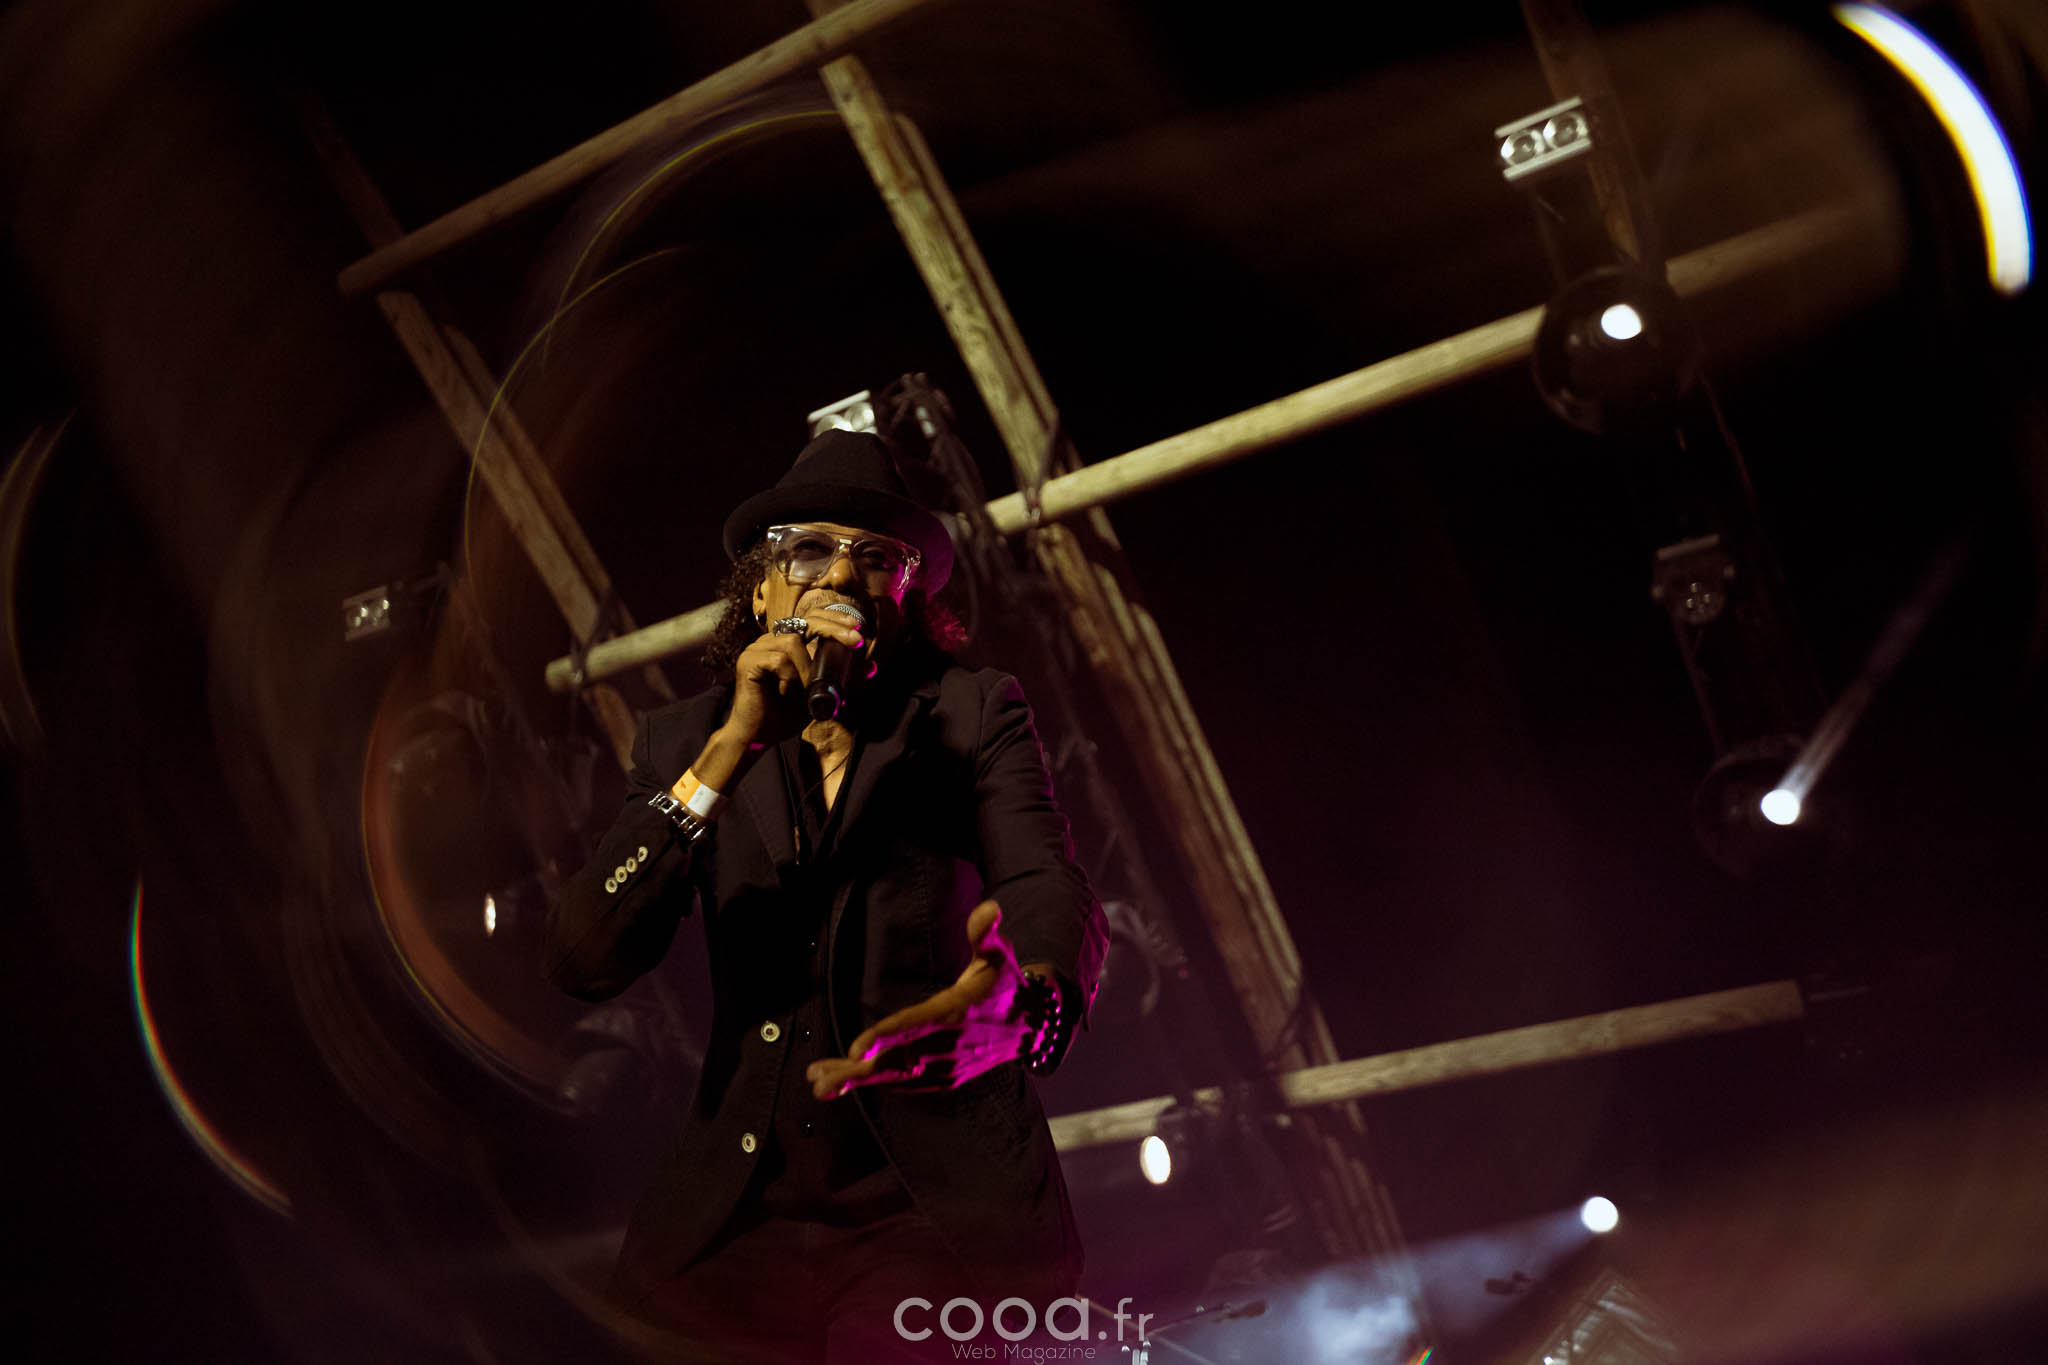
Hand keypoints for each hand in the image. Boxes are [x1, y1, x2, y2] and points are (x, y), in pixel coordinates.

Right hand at [719, 611, 864, 750]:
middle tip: (854, 640)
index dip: (834, 618)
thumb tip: (872, 667)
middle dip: (833, 628)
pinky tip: (785, 691)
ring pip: (791, 641)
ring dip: (806, 666)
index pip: (811, 619)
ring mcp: (757, 649)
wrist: (757, 737)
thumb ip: (842, 679)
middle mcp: (771, 641)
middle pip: (804, 621)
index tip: (856, 628)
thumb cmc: (784, 715)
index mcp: (786, 644)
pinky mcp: (748, 661)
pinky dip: (789, 675)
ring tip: (805, 688)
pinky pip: (777, 659)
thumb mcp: (821, 695)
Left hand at [807, 902, 1045, 1099]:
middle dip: (857, 1072)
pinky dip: (871, 1083)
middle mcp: (946, 1047)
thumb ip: (987, 935)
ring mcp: (942, 1068)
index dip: (885, 1037)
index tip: (856, 1048)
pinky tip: (840, 1082)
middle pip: (895, 1061)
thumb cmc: (1004, 985)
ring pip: (893, 1076)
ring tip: (818, 1083)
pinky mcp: (938, 1078)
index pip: (915, 1026)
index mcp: (955, 1013)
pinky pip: (901, 1082)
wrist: (1027, 1028)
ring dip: (855, 1081)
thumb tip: (990, 909)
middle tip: (820, 1081)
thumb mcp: (999, 956)